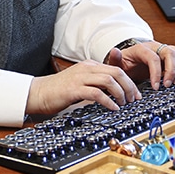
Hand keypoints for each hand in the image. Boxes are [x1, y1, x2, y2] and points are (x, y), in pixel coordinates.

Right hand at [25, 59, 139, 115]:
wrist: (38, 92)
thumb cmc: (60, 90)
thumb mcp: (82, 82)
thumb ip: (97, 83)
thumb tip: (115, 92)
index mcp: (90, 65)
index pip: (116, 69)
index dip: (129, 82)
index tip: (136, 95)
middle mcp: (86, 68)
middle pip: (116, 72)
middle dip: (129, 87)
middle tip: (133, 100)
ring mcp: (80, 77)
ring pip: (109, 80)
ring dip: (121, 93)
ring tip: (124, 104)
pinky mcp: (74, 89)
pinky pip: (97, 93)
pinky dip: (108, 101)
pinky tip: (113, 108)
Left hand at [105, 41, 174, 90]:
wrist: (130, 62)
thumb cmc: (125, 64)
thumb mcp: (118, 63)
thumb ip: (115, 59)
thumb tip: (115, 51)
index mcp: (141, 48)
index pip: (154, 58)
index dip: (157, 73)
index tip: (155, 86)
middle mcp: (154, 47)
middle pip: (170, 53)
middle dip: (172, 71)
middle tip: (168, 85)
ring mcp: (163, 50)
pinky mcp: (170, 57)